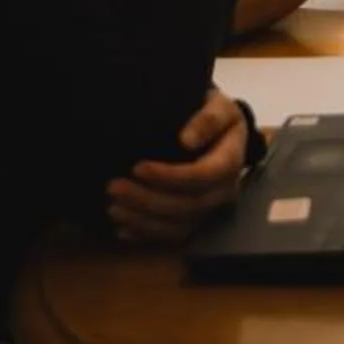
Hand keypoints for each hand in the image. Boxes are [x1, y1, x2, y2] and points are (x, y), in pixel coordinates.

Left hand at [106, 86, 250, 246]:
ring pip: (178, 227)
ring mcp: (210, 211)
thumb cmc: (216, 116)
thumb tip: (187, 140)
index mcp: (230, 162)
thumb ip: (208, 118)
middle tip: (113, 188)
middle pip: (188, 206)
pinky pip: (172, 237)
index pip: (202, 176)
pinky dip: (146, 235)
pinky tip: (123, 229)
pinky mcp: (196, 222)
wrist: (222, 133)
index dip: (169, 176)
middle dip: (147, 200)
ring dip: (143, 221)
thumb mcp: (218, 106)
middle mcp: (223, 192)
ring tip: (113, 208)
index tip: (137, 167)